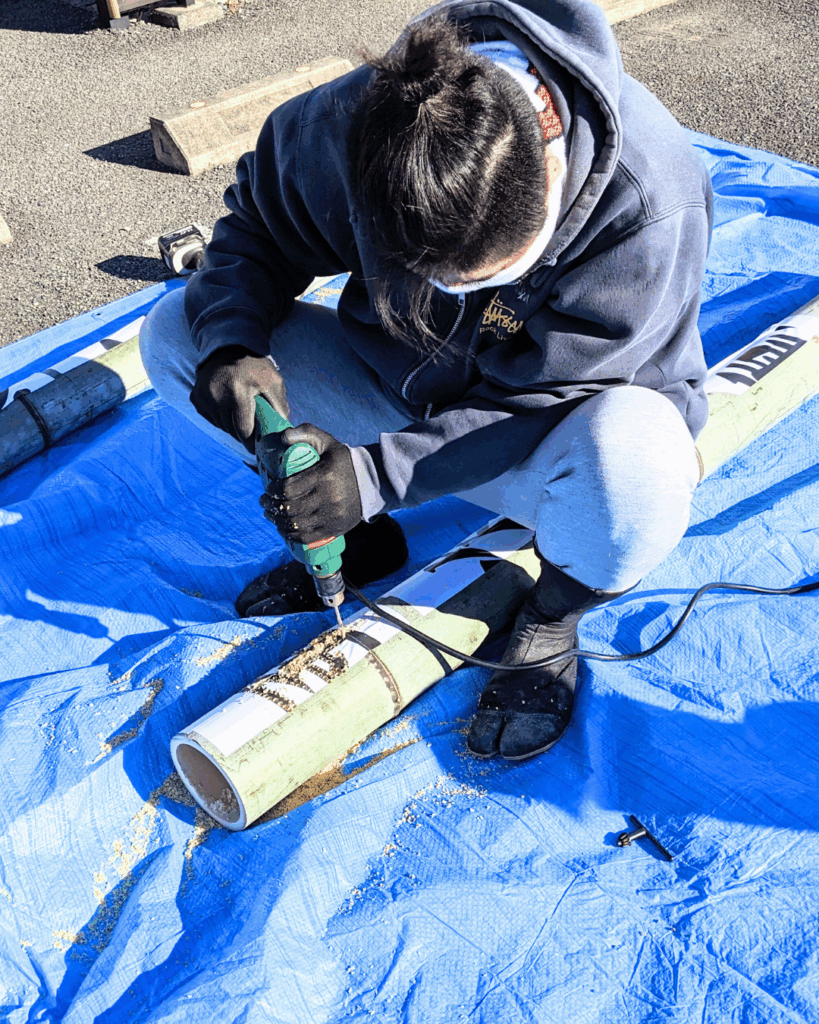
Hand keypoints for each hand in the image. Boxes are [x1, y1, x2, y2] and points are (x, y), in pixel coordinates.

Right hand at [190, 345, 288, 452]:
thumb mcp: (273, 381)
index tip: (257, 446)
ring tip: (241, 414)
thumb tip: (284, 432)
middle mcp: (216, 395)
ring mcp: (203, 396)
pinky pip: (210, 417)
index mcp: (237, 392)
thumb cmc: (255, 367)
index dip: (251, 441)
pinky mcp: (195, 397)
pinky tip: (228, 406)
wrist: (229, 348)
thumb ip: (280, 407)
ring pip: (220, 425)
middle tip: (252, 431)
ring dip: (231, 425)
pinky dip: (220, 417)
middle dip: (242, 434)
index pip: (242, 430)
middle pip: (231, 430)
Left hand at [260, 424, 362, 544]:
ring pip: (296, 525)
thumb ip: (305, 433)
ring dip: (277, 521)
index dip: (272, 491)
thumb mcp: (327, 442)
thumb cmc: (343, 461)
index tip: (267, 488)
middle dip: (271, 506)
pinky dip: (291, 535)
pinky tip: (283, 529)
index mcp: (324, 477)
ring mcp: (332, 516)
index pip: (288, 489)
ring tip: (270, 514)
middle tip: (264, 502)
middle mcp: (329, 499)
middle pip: (290, 509)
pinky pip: (307, 538)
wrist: (372, 483)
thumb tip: (282, 437)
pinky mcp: (335, 529)